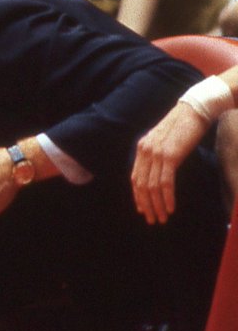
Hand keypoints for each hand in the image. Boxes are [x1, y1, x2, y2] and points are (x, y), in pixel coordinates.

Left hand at [131, 101, 209, 224]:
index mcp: (142, 147)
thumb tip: (159, 173)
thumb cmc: (184, 126)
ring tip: (162, 218)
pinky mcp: (169, 156)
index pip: (135, 177)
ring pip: (152, 187)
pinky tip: (170, 208)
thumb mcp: (166, 141)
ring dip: (157, 205)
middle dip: (146, 205)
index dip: (138, 196)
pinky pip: (165, 182)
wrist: (195, 110)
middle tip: (152, 220)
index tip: (143, 210)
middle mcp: (145, 151)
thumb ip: (159, 155)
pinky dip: (167, 198)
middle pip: (140, 185)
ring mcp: (156, 153)